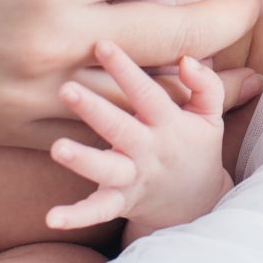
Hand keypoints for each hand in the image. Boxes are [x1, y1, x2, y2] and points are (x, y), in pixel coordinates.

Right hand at [0, 0, 262, 148]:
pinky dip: (136, 113)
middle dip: (233, 15)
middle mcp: (49, 34)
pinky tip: (166, 98)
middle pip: (176, 32)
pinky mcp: (3, 124)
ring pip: (143, 87)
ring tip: (242, 55)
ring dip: (200, 72)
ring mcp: (28, 89)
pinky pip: (91, 125)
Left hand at [46, 41, 253, 239]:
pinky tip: (51, 217)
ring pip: (106, 169)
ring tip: (58, 147)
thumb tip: (187, 59)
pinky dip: (76, 216)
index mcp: (169, 124)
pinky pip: (98, 211)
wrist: (198, 203)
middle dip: (94, 109)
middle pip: (119, 128)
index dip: (125, 69)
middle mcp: (149, 150)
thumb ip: (206, 84)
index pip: (146, 92)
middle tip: (66, 89)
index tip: (102, 44)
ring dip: (83, 160)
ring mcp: (134, 178)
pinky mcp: (121, 203)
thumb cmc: (197, 147)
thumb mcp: (211, 115)